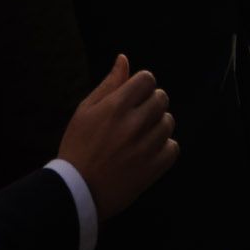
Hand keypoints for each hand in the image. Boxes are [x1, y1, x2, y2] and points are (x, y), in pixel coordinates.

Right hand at [56, 54, 177, 216]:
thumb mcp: (86, 110)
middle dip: (151, 102)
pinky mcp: (152, 169)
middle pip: (161, 99)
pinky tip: (149, 150)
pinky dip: (165, 147)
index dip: (142, 85)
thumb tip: (124, 59)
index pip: (148, 79)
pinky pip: (173, 148)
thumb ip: (109, 84)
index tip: (134, 95)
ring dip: (158, 125)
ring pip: (168, 123)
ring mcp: (145, 148)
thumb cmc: (78, 146)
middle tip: (137, 116)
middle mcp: (133, 124)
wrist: (76, 190)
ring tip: (140, 135)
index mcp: (115, 106)